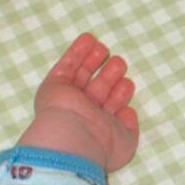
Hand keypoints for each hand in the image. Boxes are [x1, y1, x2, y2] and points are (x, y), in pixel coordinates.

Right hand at [18, 33, 138, 171]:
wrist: (74, 138)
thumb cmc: (102, 144)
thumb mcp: (126, 141)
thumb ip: (130, 126)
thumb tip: (128, 112)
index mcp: (100, 127)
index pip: (111, 106)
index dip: (120, 93)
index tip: (128, 83)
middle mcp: (84, 112)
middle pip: (97, 87)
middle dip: (109, 75)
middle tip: (119, 62)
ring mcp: (69, 98)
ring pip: (82, 74)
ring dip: (93, 60)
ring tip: (104, 48)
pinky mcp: (55, 86)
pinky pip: (66, 66)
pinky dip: (76, 52)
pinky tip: (87, 39)